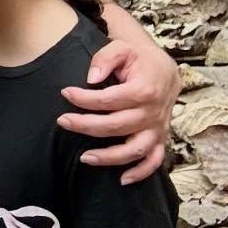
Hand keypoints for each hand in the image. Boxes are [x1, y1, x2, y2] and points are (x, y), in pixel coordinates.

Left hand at [58, 35, 180, 183]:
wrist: (164, 68)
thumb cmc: (138, 58)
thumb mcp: (121, 47)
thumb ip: (104, 59)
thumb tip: (90, 79)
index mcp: (144, 90)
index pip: (109, 99)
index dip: (84, 98)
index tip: (65, 93)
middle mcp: (153, 113)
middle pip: (116, 126)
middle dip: (86, 126)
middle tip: (63, 121)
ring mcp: (158, 128)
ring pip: (135, 149)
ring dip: (110, 157)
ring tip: (84, 158)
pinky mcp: (161, 138)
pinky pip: (154, 160)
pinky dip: (141, 173)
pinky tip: (122, 179)